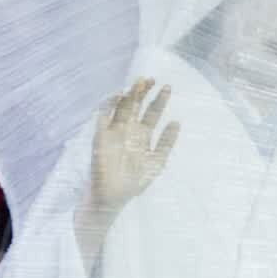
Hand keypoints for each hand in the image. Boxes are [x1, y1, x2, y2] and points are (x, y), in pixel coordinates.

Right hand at [88, 77, 179, 214]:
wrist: (112, 198)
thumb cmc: (134, 183)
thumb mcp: (156, 163)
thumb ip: (166, 143)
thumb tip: (177, 122)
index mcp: (143, 135)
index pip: (152, 112)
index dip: (159, 99)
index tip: (167, 87)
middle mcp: (128, 129)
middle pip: (136, 105)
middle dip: (143, 91)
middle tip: (152, 79)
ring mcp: (113, 131)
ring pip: (121, 107)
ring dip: (129, 94)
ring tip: (138, 82)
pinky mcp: (99, 136)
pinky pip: (103, 116)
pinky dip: (109, 105)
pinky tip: (118, 95)